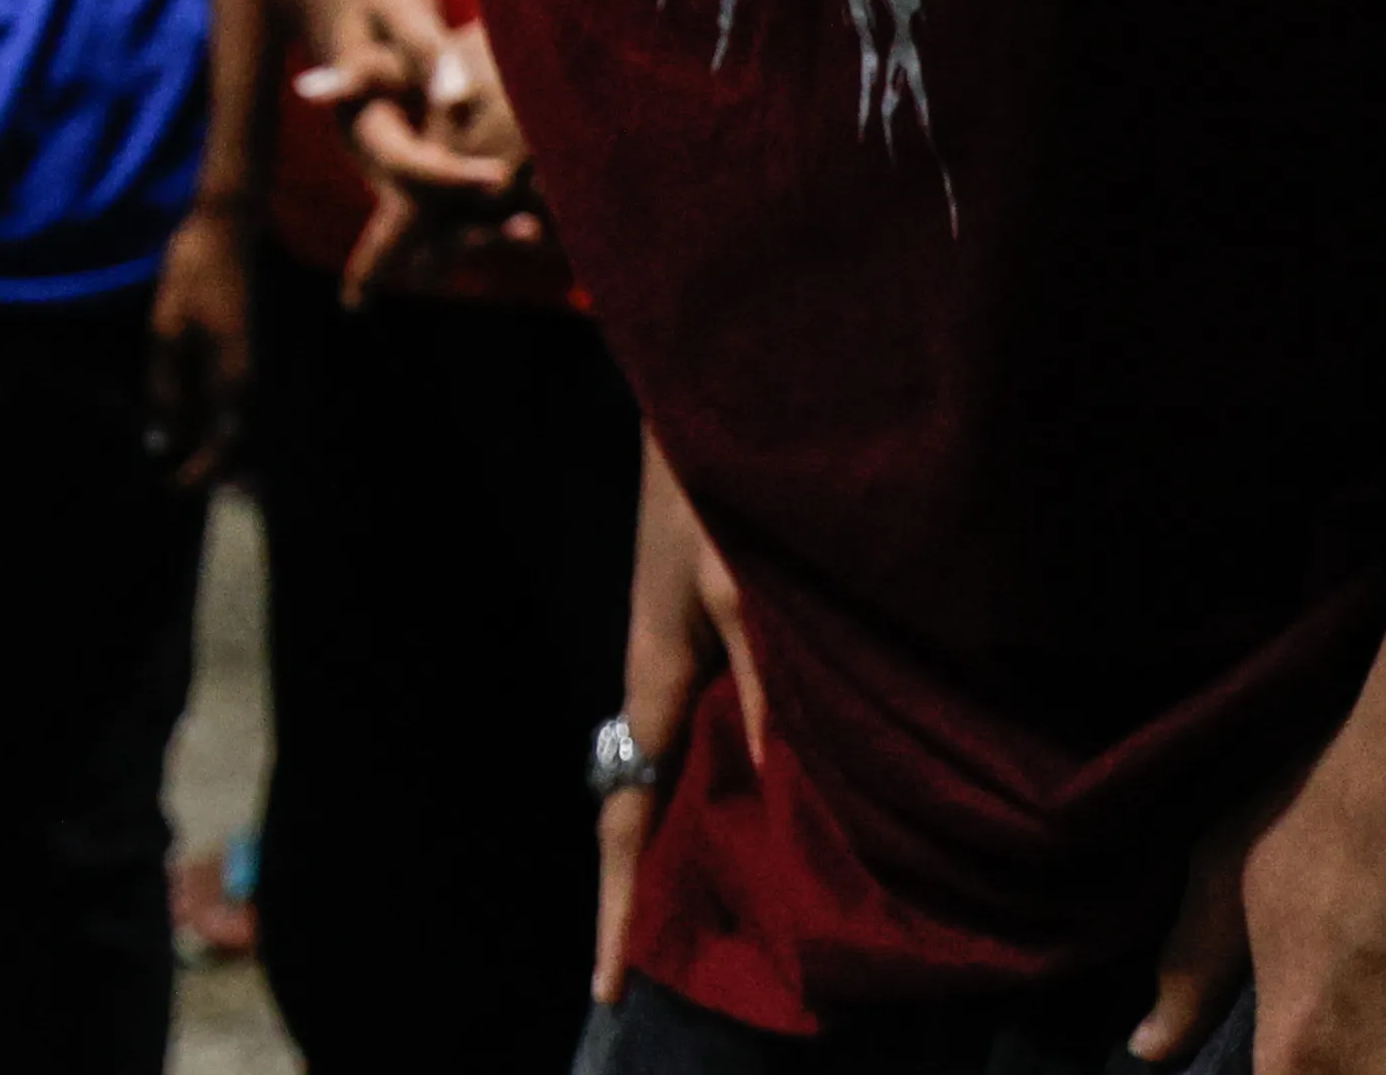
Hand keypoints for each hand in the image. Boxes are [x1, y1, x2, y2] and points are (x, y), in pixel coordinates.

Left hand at [147, 197, 255, 487]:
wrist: (226, 231)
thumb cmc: (192, 274)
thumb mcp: (166, 331)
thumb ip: (166, 388)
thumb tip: (163, 443)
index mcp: (233, 377)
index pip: (224, 443)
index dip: (201, 473)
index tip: (173, 489)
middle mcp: (249, 378)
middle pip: (235, 442)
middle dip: (209, 469)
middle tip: (176, 482)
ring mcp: (248, 365)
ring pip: (233, 424)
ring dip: (208, 445)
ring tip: (177, 457)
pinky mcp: (241, 353)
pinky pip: (230, 401)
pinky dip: (210, 419)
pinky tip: (186, 419)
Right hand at [295, 0, 550, 298]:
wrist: (345, 6)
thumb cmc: (376, 2)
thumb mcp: (395, 11)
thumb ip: (424, 50)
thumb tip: (458, 95)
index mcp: (361, 121)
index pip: (407, 164)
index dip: (453, 174)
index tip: (501, 174)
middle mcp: (373, 155)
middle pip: (419, 207)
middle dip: (472, 223)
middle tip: (530, 229)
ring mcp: (394, 165)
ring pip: (434, 216)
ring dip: (484, 226)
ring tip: (538, 230)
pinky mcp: (420, 162)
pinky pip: (449, 200)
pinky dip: (489, 210)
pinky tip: (540, 210)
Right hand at [596, 430, 765, 1003]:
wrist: (698, 394)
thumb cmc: (718, 481)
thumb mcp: (745, 582)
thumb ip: (765, 683)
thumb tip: (778, 788)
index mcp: (653, 677)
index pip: (625, 818)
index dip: (616, 909)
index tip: (607, 991)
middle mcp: (655, 678)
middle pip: (641, 807)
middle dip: (642, 894)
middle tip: (652, 975)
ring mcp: (675, 655)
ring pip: (675, 771)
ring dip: (682, 843)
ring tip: (712, 918)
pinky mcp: (702, 631)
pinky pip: (702, 734)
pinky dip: (716, 787)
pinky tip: (758, 807)